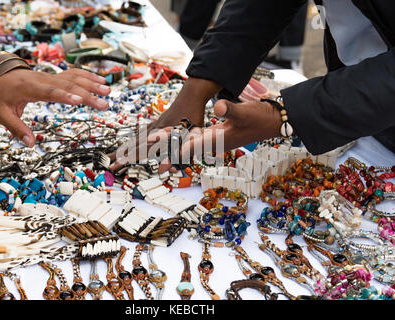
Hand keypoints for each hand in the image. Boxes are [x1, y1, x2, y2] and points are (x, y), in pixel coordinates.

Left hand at [0, 68, 110, 146]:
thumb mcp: (2, 114)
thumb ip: (17, 129)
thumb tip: (30, 145)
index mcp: (31, 88)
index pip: (50, 91)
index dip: (65, 95)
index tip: (79, 101)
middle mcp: (44, 80)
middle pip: (69, 85)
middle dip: (88, 94)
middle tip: (104, 104)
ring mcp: (51, 76)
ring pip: (75, 77)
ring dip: (92, 83)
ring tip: (108, 90)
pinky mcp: (55, 76)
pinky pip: (74, 73)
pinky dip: (88, 76)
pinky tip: (101, 80)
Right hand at [108, 77, 219, 170]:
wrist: (192, 95)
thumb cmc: (194, 115)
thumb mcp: (192, 137)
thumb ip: (181, 153)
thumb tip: (166, 169)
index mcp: (160, 136)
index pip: (140, 150)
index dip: (126, 159)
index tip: (114, 165)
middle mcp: (154, 131)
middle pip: (133, 145)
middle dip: (119, 155)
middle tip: (107, 164)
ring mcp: (154, 126)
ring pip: (135, 139)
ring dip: (124, 148)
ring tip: (112, 155)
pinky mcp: (156, 123)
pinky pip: (141, 133)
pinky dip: (133, 140)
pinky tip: (129, 143)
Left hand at [158, 99, 282, 172]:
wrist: (272, 122)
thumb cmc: (260, 118)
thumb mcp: (245, 111)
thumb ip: (230, 109)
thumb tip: (217, 106)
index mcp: (219, 140)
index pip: (194, 144)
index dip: (178, 146)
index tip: (163, 151)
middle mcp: (214, 142)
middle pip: (186, 145)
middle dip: (166, 146)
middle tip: (146, 146)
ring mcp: (215, 139)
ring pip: (188, 142)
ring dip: (170, 142)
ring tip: (150, 142)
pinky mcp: (216, 134)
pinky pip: (194, 138)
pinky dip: (182, 137)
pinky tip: (173, 136)